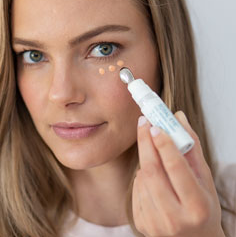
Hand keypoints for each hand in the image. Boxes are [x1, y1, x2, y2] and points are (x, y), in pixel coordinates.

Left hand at [132, 111, 224, 236]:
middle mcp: (175, 218)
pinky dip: (142, 176)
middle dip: (145, 142)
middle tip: (143, 122)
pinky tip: (152, 177)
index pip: (175, 167)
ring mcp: (155, 224)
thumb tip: (178, 116)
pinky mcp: (142, 224)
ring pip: (142, 178)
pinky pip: (136, 188)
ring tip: (156, 156)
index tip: (155, 125)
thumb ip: (191, 146)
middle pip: (152, 170)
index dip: (164, 143)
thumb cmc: (203, 205)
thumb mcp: (204, 178)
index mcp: (196, 206)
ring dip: (146, 160)